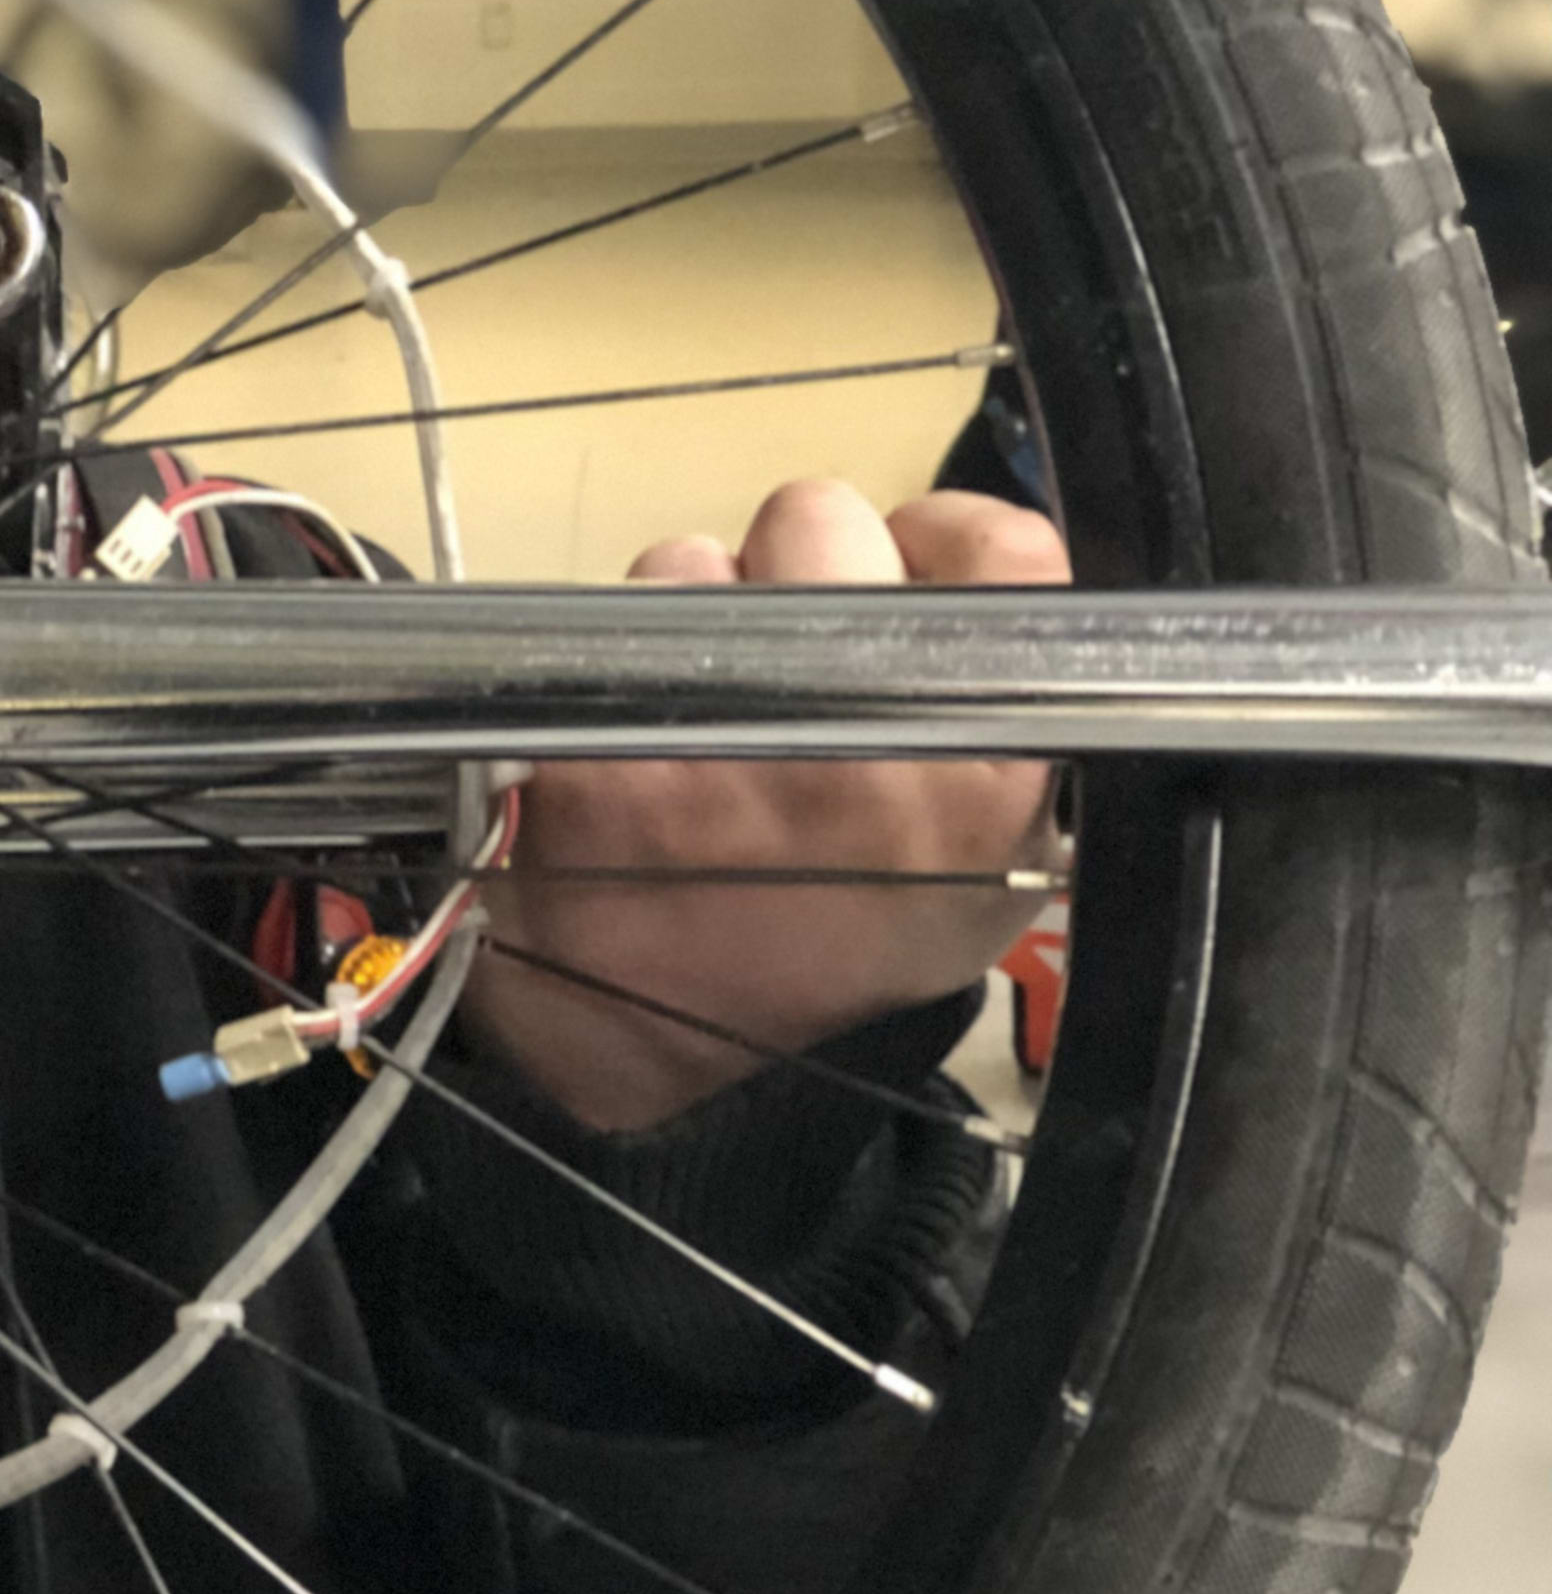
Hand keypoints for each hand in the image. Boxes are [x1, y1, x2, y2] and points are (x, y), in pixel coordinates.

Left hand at [470, 478, 1067, 1131]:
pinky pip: (597, 630)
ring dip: (690, 615)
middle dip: (796, 573)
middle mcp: (862, 738)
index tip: (902, 580)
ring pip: (692, 561)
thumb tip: (969, 578)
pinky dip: (603, 668)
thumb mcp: (989, 865)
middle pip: (823, 518)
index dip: (939, 545)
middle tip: (782, 669)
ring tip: (697, 719)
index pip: (999, 552)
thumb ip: (1001, 720)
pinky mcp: (592, 753)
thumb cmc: (843, 955)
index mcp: (986, 764)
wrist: (683, 1076)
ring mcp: (719, 740)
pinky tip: (624, 744)